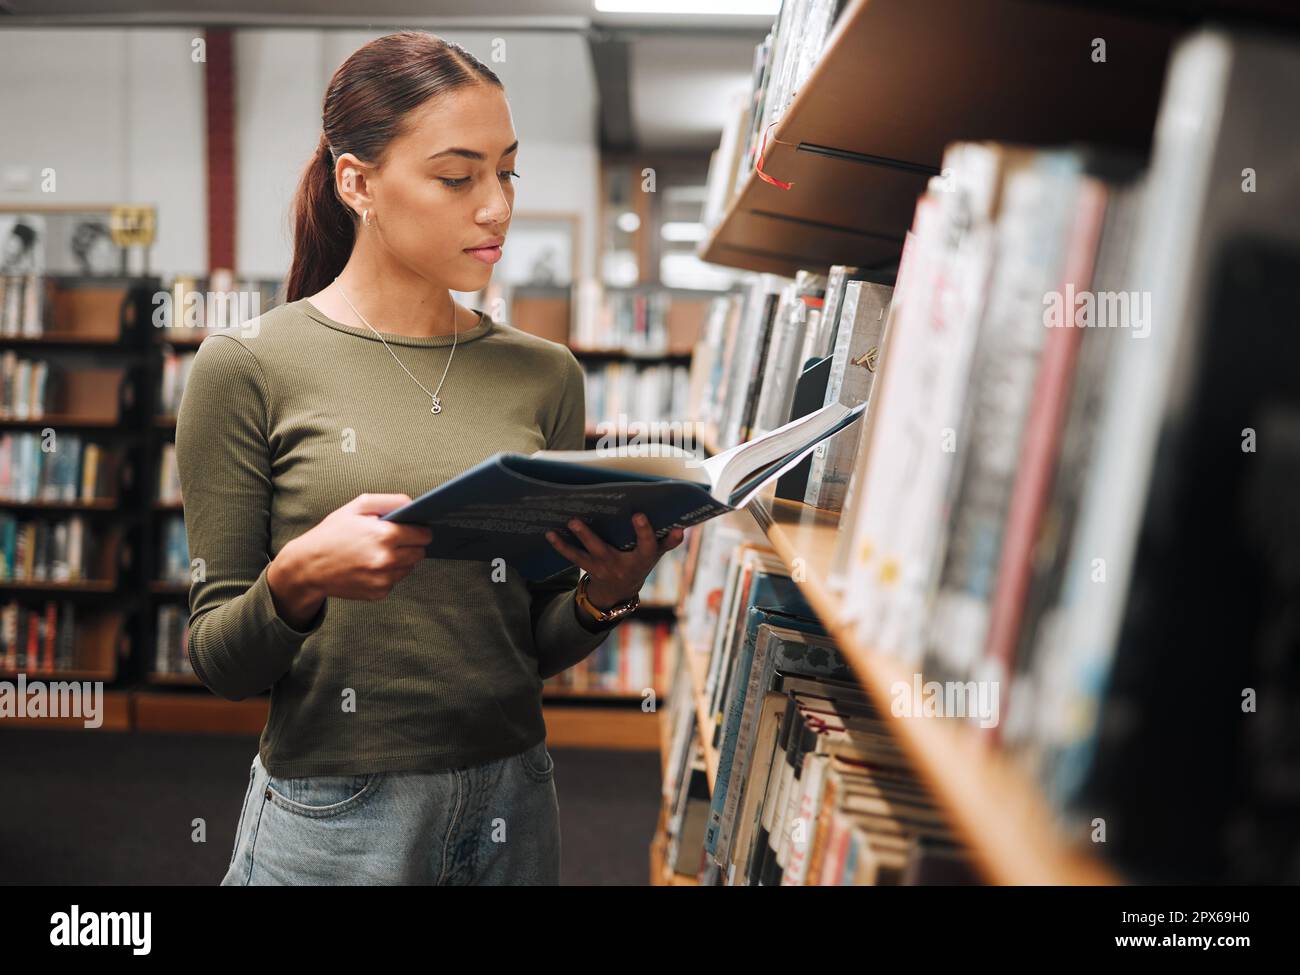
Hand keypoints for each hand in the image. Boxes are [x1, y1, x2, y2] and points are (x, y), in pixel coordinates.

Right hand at [273, 493, 433, 612]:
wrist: (308, 567)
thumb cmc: (332, 534)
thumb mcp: (356, 507)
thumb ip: (389, 501)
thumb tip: (413, 505)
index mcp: (384, 535)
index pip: (424, 534)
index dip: (420, 529)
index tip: (414, 528)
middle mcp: (387, 559)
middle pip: (420, 552)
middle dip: (412, 545)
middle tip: (394, 540)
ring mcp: (383, 579)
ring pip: (409, 567)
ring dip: (401, 560)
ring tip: (377, 552)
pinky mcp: (378, 593)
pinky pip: (395, 581)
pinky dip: (388, 574)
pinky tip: (369, 566)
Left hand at [544, 512, 684, 608]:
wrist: (620, 591)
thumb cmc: (641, 562)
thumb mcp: (656, 554)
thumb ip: (668, 542)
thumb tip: (681, 527)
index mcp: (642, 559)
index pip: (647, 546)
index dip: (644, 531)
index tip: (639, 514)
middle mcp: (620, 565)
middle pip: (604, 551)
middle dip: (591, 537)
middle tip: (578, 520)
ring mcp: (602, 568)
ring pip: (584, 555)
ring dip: (574, 540)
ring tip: (567, 522)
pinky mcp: (589, 567)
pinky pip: (573, 557)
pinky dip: (561, 546)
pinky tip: (549, 533)